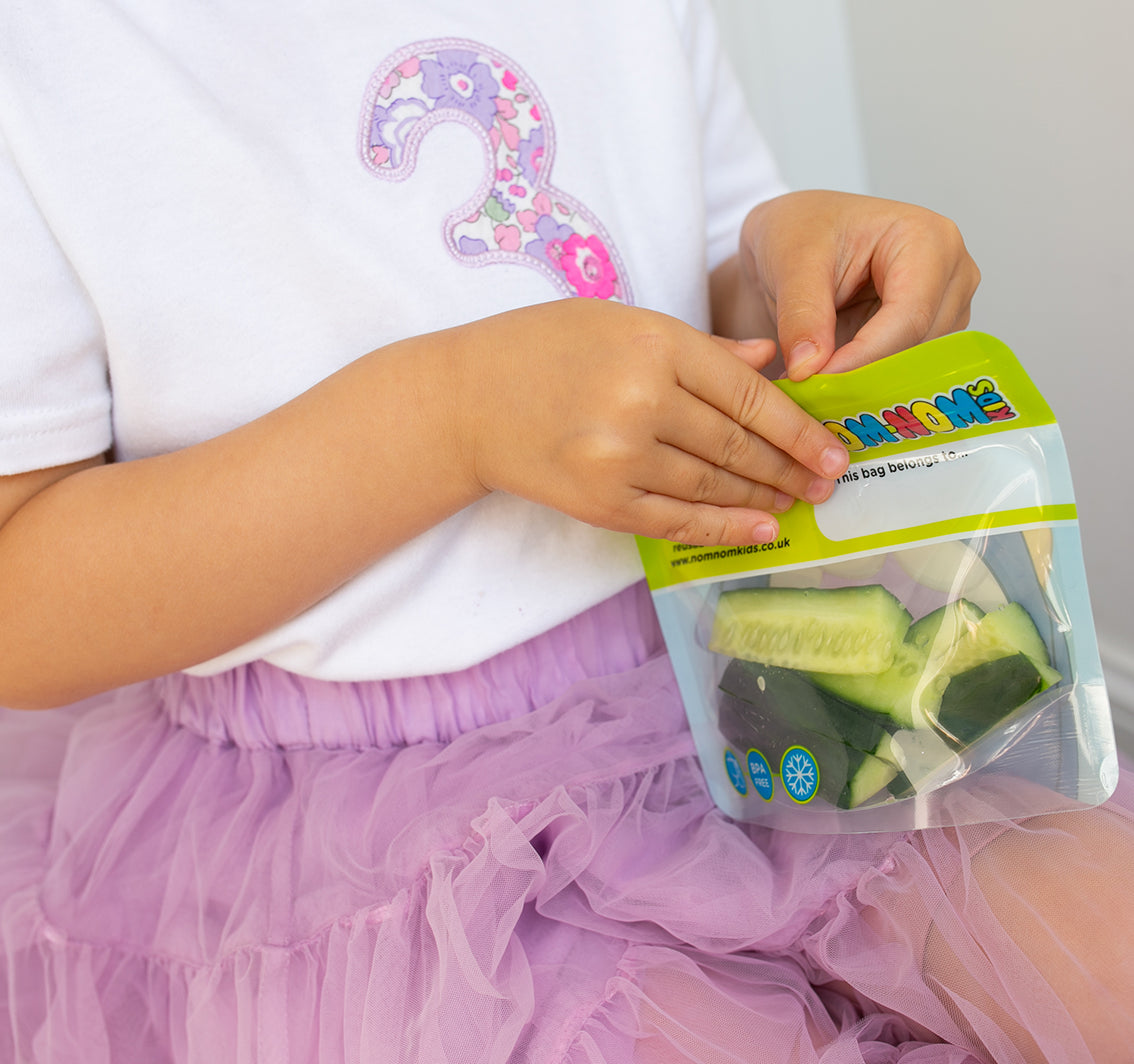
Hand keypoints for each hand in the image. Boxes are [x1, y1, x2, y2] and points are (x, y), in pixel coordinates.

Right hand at [450, 300, 848, 545]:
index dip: (799, 427)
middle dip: (792, 468)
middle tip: (829, 483)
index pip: (747, 393)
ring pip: (712, 486)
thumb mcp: (621, 323)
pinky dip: (723, 528)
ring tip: (797, 502)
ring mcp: (620, 456)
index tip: (833, 449)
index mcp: (654, 344)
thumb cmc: (541, 350)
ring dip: (763, 498)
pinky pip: (677, 521)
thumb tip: (771, 361)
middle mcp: (642, 401)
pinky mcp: (601, 501)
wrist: (465, 401)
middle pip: (736, 445)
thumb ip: (700, 347)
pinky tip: (759, 529)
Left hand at [736, 190, 980, 379]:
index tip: (817, 382)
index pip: (909, 316)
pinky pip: (908, 372)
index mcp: (928, 239)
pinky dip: (870, 384)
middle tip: (812, 396)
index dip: (864, 358)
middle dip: (865, 376)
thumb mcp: (791, 262)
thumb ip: (802, 315)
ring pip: (918, 367)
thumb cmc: (800, 229)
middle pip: (919, 347)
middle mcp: (951, 274)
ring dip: (867, 384)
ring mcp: (946, 306)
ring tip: (817, 389)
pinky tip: (834, 387)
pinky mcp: (929, 333)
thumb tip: (809, 369)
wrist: (794, 235)